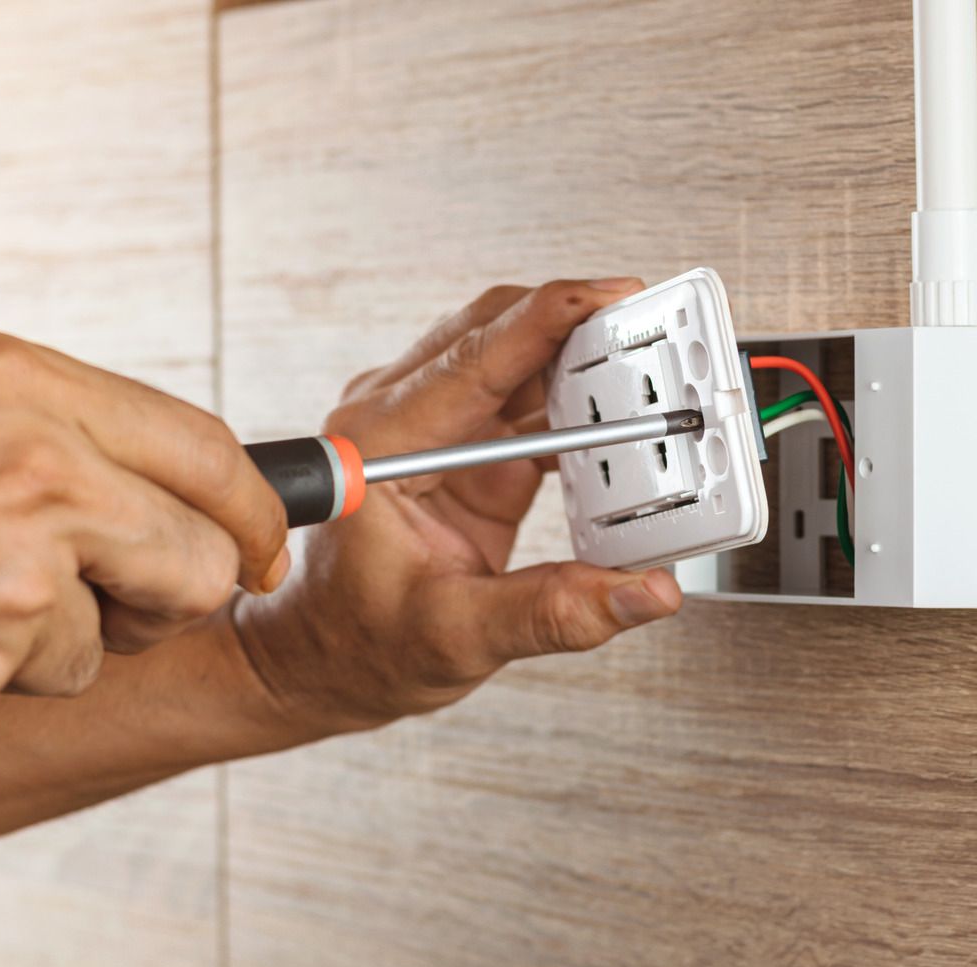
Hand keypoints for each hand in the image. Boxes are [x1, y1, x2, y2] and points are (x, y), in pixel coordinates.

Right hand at [0, 333, 287, 759]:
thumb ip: (45, 421)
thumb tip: (160, 471)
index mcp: (21, 386)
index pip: (208, 449)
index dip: (257, 507)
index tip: (265, 543)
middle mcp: (36, 472)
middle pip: (200, 560)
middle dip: (177, 593)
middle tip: (130, 601)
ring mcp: (11, 576)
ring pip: (106, 643)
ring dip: (44, 643)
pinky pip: (19, 690)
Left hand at [231, 279, 681, 737]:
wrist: (323, 661)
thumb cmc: (356, 645)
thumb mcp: (456, 637)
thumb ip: (553, 612)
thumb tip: (640, 592)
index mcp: (380, 444)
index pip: (475, 358)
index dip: (551, 317)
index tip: (612, 295)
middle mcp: (402, 418)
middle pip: (501, 334)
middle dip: (580, 324)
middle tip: (652, 328)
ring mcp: (437, 428)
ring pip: (520, 360)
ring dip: (585, 361)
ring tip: (652, 372)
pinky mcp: (469, 449)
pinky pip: (532, 402)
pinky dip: (581, 404)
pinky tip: (623, 421)